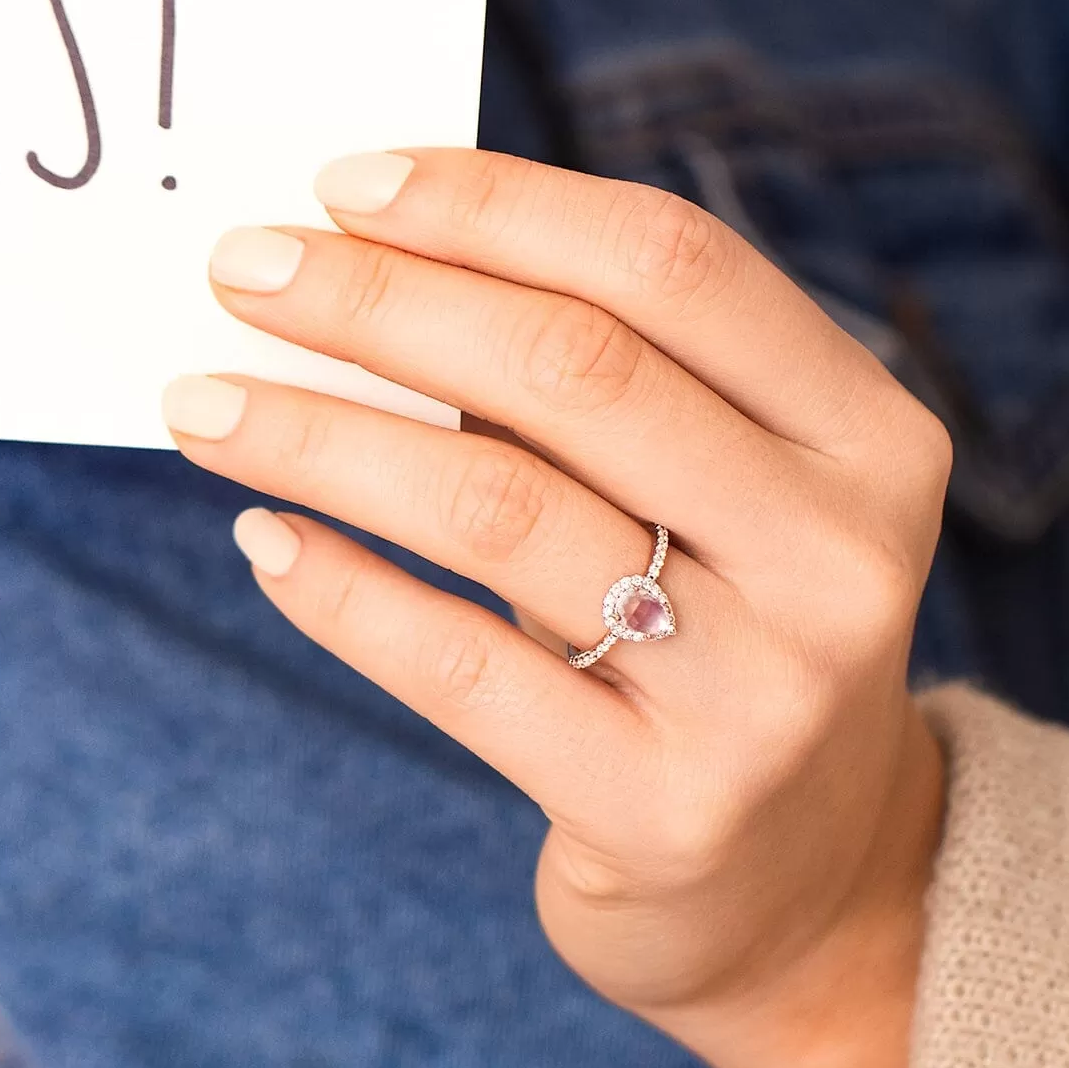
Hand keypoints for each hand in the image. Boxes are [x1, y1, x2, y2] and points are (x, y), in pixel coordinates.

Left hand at [160, 148, 950, 1067]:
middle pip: (578, 370)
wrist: (806, 885)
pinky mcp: (663, 811)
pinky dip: (343, 590)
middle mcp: (837, 555)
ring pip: (499, 507)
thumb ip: (600, 379)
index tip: (345, 182)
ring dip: (324, 436)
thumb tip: (363, 254)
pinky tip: (265, 540)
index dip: (497, 206)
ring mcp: (760, 693)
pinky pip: (461, 668)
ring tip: (202, 402)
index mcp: (866, 433)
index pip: (670, 264)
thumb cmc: (718, 623)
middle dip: (384, 300)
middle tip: (241, 268)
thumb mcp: (723, 487)